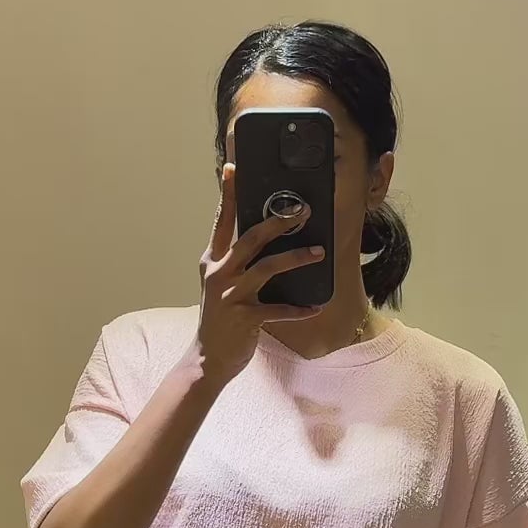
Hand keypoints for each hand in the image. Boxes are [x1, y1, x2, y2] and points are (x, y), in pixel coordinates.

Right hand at [197, 164, 320, 389]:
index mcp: (213, 261)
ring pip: (268, 267)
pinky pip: (279, 309)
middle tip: (302, 211)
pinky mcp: (245, 317)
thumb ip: (235, 262)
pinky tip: (316, 307)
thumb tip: (264, 239)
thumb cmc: (220, 319)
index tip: (233, 169)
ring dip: (296, 258)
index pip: (222, 221)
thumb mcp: (220, 285)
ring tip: (319, 253)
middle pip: (251, 238)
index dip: (228, 194)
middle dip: (278, 222)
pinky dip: (300, 309)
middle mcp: (220, 273)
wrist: (208, 358)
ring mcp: (231, 295)